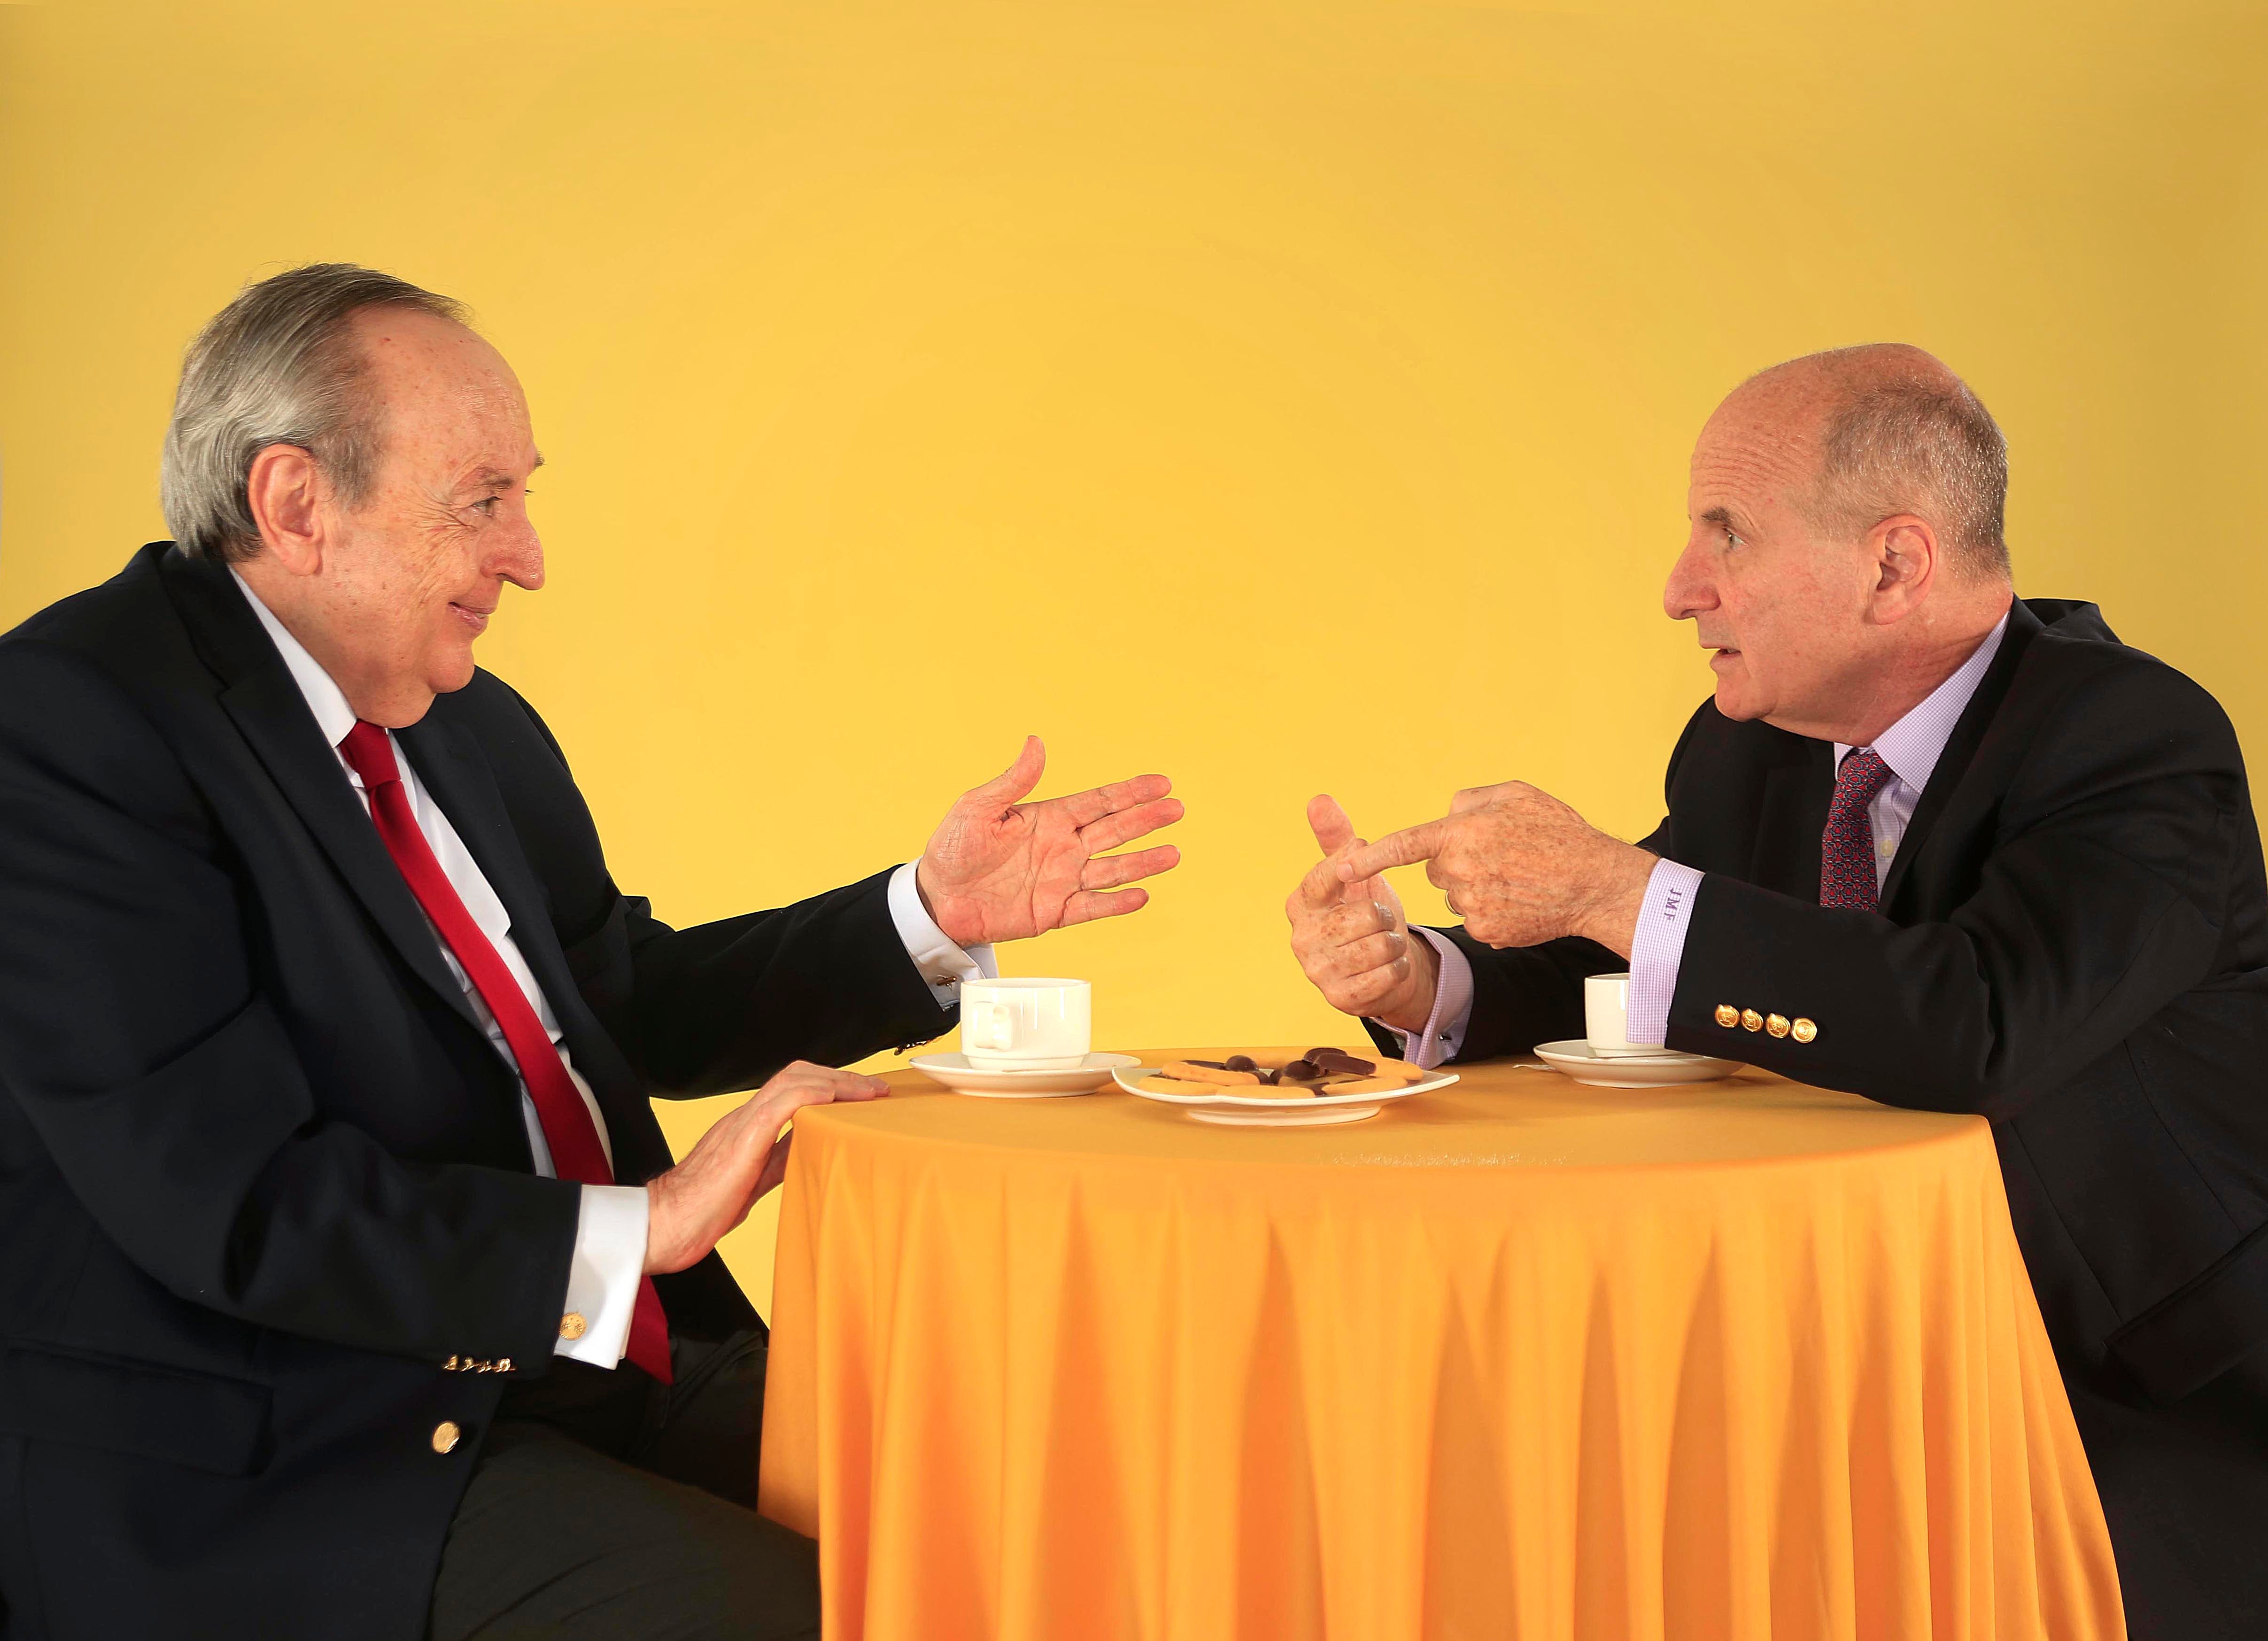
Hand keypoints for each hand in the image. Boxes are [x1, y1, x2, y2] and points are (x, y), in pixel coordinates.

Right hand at [643, 1061, 888, 1274]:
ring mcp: (742, 1123)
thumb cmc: (701, 1210)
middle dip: (839, 1076)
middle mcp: (744, 1117)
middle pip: (797, 1074)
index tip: (862, 1096)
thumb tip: (811, 1149)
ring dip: (836, 1081)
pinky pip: (782, 1102)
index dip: (829, 1085)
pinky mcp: (743, 1138)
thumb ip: (778, 1159)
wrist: (663, 1224)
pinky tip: (837, 1098)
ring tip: (868, 1092)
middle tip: (874, 1089)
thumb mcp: (753, 1180)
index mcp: (747, 1127)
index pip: (793, 1088)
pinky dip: (813, 1094)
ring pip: (793, 1079)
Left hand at [916, 736, 1182, 946]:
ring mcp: (1061, 881)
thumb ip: (1013, 781)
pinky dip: (1116, 903)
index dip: (1130, 792)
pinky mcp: (1054, 912)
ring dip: (1143, 862)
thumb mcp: (977, 807)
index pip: (1099, 802)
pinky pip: (1091, 907)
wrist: (936, 898)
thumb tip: (1036, 743)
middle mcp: (1062, 848)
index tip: (1161, 783)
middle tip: (1176, 809)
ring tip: (1173, 853)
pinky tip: (1141, 895)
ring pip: (1112, 869)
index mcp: (1049, 818)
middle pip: (1115, 831)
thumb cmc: (953, 849)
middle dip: (1146, 820)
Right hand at [1286, 794, 1439, 1032]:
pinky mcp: (1339, 998)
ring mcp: (1317, 971)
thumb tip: (1318, 799)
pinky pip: (1386, 975)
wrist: (1380, 967)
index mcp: (1299, 903)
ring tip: (1386, 943)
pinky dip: (1397, 968)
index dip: (1355, 868)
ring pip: (1379, 946)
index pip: (1328, 875)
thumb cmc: (1363, 914)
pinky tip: (1388, 966)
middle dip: (1385, 917)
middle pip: (1365, 916)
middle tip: (1382, 921)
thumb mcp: (1354, 874)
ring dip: (1394, 943)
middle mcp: (1301, 938)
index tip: (1367, 866)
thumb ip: (1336, 838)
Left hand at [1338, 781, 1654, 953]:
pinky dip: (1494, 910)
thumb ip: (1471, 801)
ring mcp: (1473, 905)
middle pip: (1437, 869)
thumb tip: (1447, 814)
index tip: (1341, 868)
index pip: (1405, 844)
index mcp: (1463, 833)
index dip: (1371, 857)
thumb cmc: (1559, 833)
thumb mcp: (1516, 796)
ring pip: (1458, 894)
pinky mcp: (1487, 931)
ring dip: (1478, 886)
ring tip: (1519, 877)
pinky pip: (1477, 917)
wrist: (1595, 884)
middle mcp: (1461, 871)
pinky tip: (1522, 900)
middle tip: (1501, 856)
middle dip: (1458, 862)